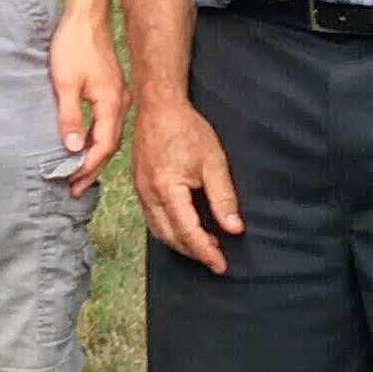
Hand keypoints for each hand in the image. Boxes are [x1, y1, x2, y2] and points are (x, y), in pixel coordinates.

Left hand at [47, 15, 127, 191]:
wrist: (86, 16)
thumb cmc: (74, 45)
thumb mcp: (65, 83)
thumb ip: (69, 117)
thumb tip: (72, 149)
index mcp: (112, 105)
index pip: (102, 147)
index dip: (87, 168)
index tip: (72, 184)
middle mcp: (120, 103)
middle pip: (108, 145)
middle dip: (91, 168)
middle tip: (74, 188)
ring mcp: (118, 95)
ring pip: (108, 134)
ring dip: (93, 154)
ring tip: (77, 172)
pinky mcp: (111, 89)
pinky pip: (106, 122)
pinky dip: (95, 138)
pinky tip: (83, 143)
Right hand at [129, 97, 242, 274]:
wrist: (158, 106)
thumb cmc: (186, 129)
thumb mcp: (213, 162)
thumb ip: (223, 198)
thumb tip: (234, 228)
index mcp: (167, 189)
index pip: (188, 232)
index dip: (205, 252)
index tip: (220, 265)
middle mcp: (149, 194)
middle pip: (169, 236)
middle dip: (193, 252)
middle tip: (215, 258)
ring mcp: (140, 190)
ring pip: (158, 230)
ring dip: (180, 243)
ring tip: (204, 245)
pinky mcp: (139, 185)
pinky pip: (151, 218)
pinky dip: (168, 229)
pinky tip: (184, 226)